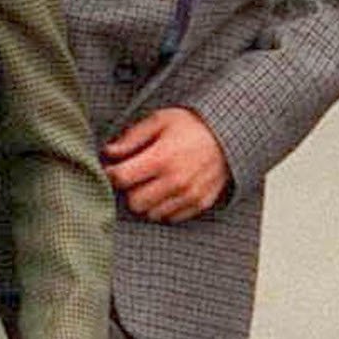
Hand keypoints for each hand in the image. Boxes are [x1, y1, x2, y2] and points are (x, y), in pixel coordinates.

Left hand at [102, 106, 228, 221]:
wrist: (230, 134)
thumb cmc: (191, 125)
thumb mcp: (160, 120)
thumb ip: (131, 138)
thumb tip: (108, 152)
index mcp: (162, 158)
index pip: (121, 179)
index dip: (110, 173)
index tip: (111, 168)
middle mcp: (176, 181)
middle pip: (134, 202)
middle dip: (129, 190)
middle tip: (133, 177)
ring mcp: (190, 195)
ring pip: (151, 214)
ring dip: (146, 201)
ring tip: (150, 184)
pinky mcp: (200, 203)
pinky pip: (170, 217)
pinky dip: (164, 207)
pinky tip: (165, 191)